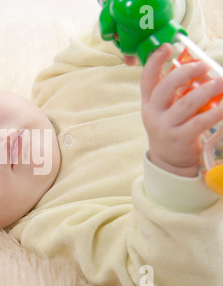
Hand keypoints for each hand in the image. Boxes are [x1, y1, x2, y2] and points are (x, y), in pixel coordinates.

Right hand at [141, 43, 222, 176]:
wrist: (168, 160)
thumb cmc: (170, 127)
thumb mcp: (164, 110)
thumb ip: (175, 91)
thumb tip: (201, 72)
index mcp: (148, 103)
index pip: (146, 79)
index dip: (154, 62)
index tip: (166, 46)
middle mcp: (153, 114)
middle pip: (166, 87)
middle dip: (186, 72)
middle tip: (204, 65)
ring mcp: (165, 127)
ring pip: (186, 103)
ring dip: (206, 90)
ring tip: (221, 82)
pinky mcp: (180, 138)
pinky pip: (200, 122)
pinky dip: (216, 112)